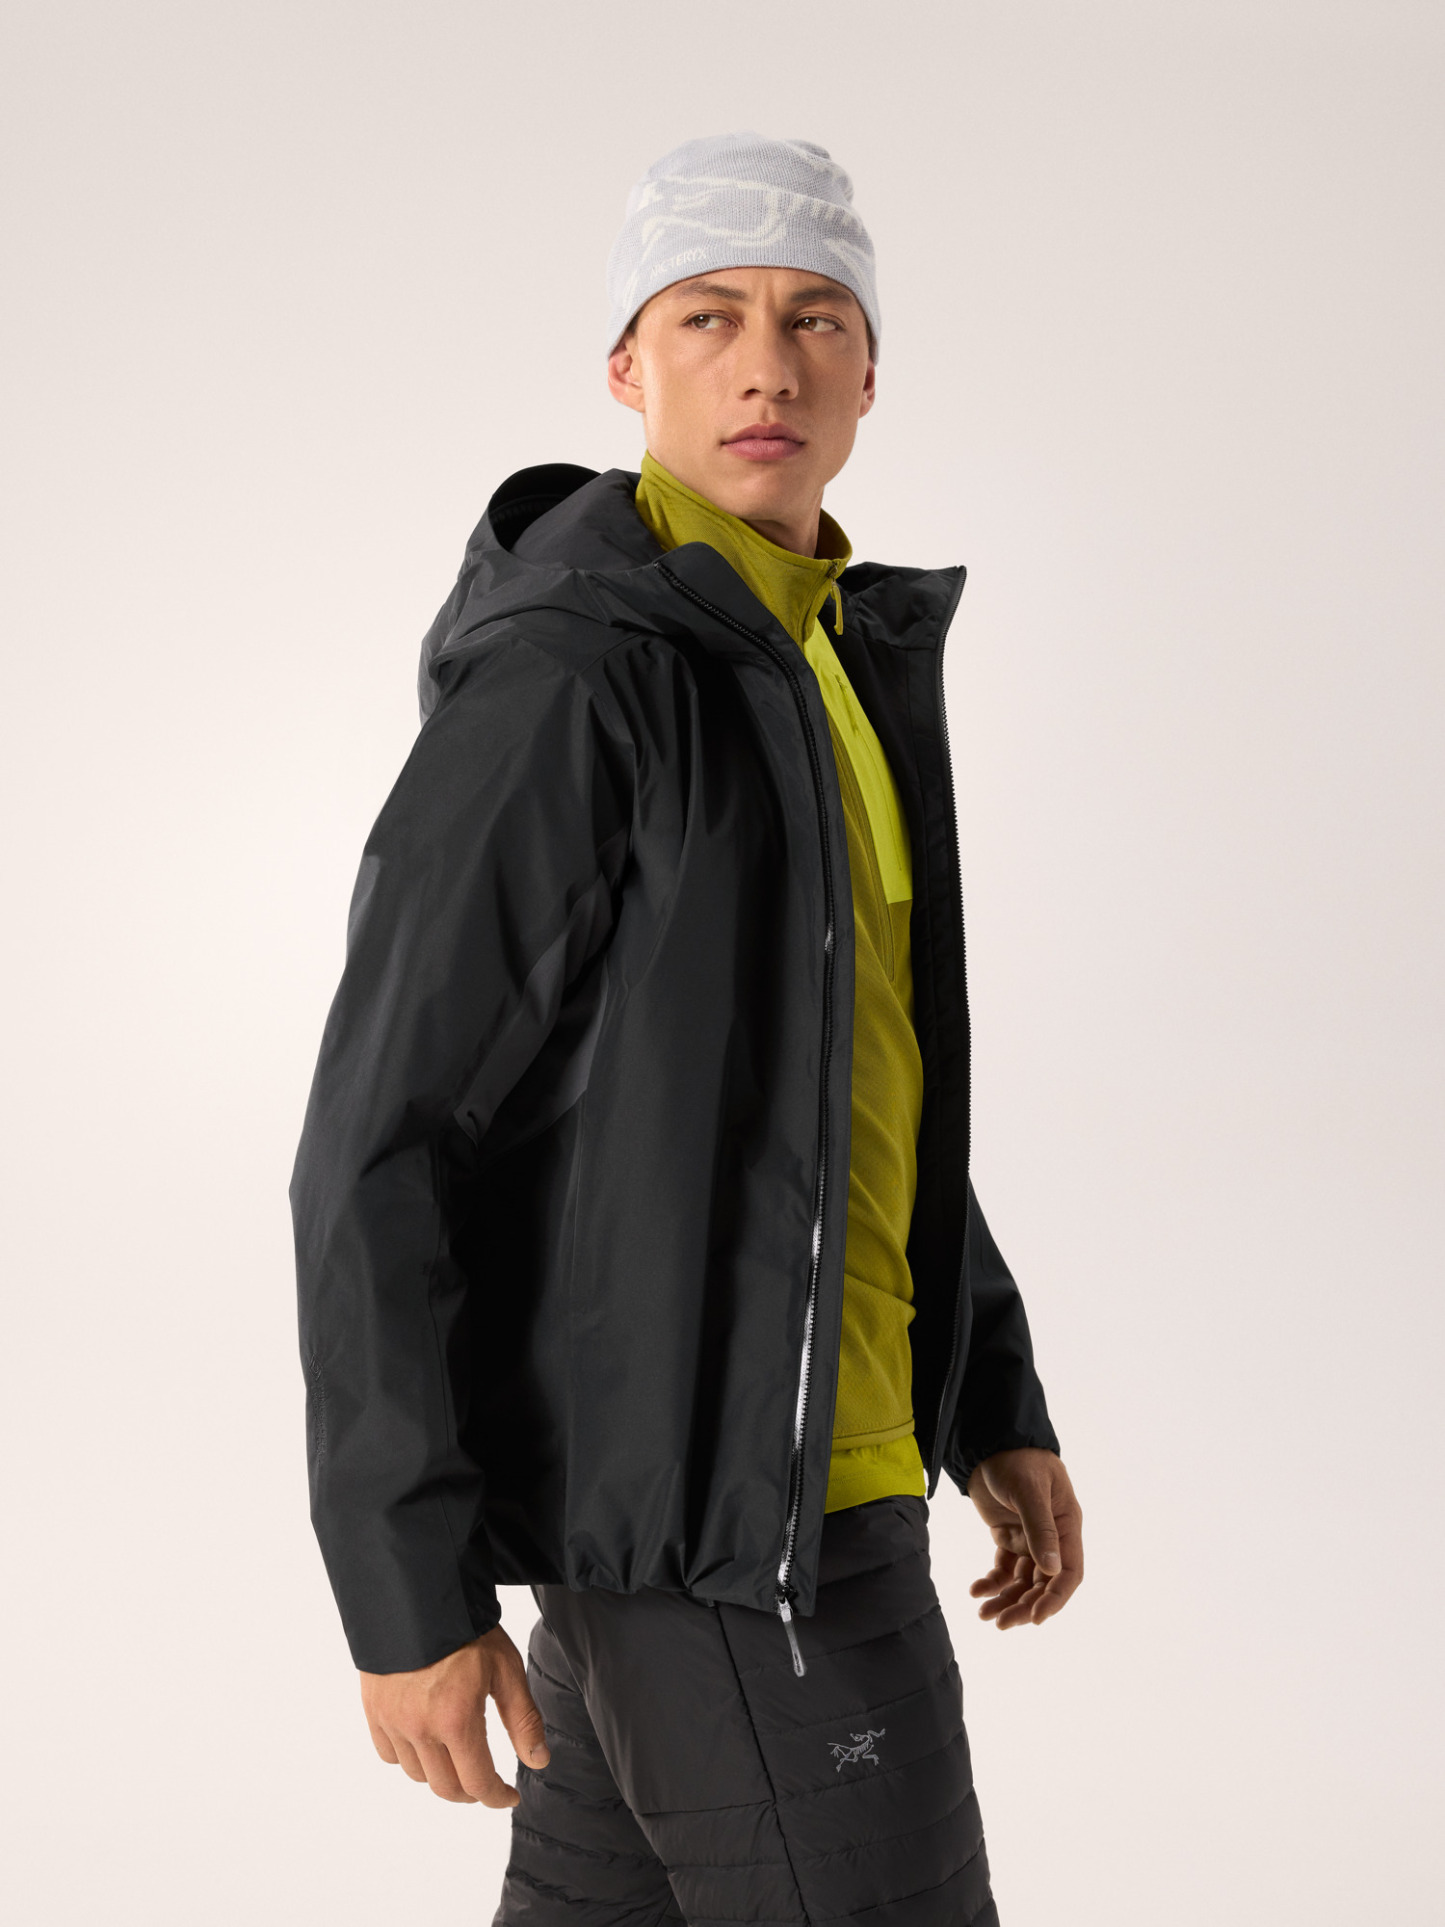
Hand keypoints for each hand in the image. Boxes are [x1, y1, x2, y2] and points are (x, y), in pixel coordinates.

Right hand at [360, 1624, 549, 1807]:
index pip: (477, 1783)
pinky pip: (389, 1754)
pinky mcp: (373, 1710)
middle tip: (485, 1782)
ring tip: (456, 1755)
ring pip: (417, 1774)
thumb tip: (538, 1761)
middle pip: (445, 1788)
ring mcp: (392, 1721)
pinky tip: (424, 1741)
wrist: (416, 1593)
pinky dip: (408, 1757)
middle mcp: (420, 1728)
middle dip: (470, 1792)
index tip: (508, 1795)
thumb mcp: (505, 1668)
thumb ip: (522, 1719)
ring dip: (440, 1774)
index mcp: (456, 1720)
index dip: (496, 1797)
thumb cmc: (466, 1627)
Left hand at [967, 1447, 1082, 1628]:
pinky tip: (976, 1590)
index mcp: (1067, 1526)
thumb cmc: (1018, 1460)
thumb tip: (1051, 1572)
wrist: (990, 1442)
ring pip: (1021, 1581)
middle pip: (1043, 1584)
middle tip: (1000, 1623)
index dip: (1055, 1599)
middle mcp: (1051, 1537)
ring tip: (983, 1613)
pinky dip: (992, 1582)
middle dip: (1024, 1606)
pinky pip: (1003, 1568)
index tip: (1035, 1618)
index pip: (1069, 1573)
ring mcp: (1028, 1538)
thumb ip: (1040, 1530)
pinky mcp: (1007, 1536)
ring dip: (1006, 1599)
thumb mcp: (1029, 1492)